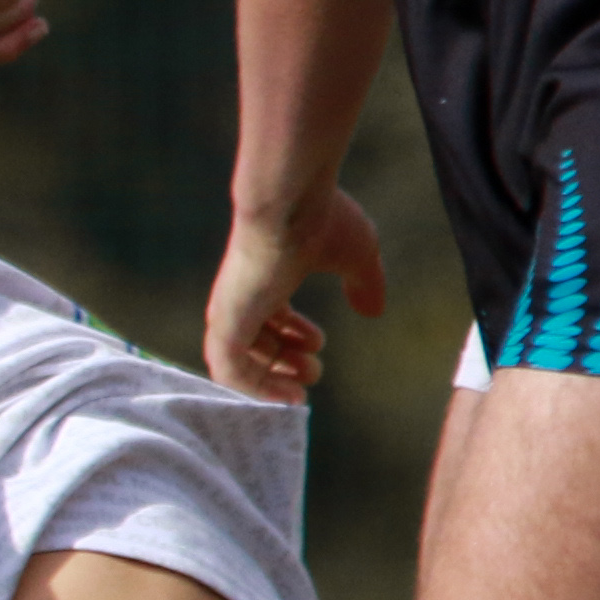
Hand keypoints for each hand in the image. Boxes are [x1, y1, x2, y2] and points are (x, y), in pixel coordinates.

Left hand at [201, 181, 387, 398]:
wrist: (290, 201)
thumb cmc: (320, 220)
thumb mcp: (356, 255)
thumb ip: (363, 282)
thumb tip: (373, 310)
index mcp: (265, 275)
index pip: (268, 315)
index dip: (292, 336)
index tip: (317, 348)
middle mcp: (242, 294)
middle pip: (253, 340)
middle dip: (283, 362)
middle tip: (313, 373)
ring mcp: (231, 308)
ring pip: (236, 360)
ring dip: (268, 380)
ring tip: (299, 391)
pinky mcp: (226, 321)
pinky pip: (227, 369)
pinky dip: (252, 389)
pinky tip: (282, 398)